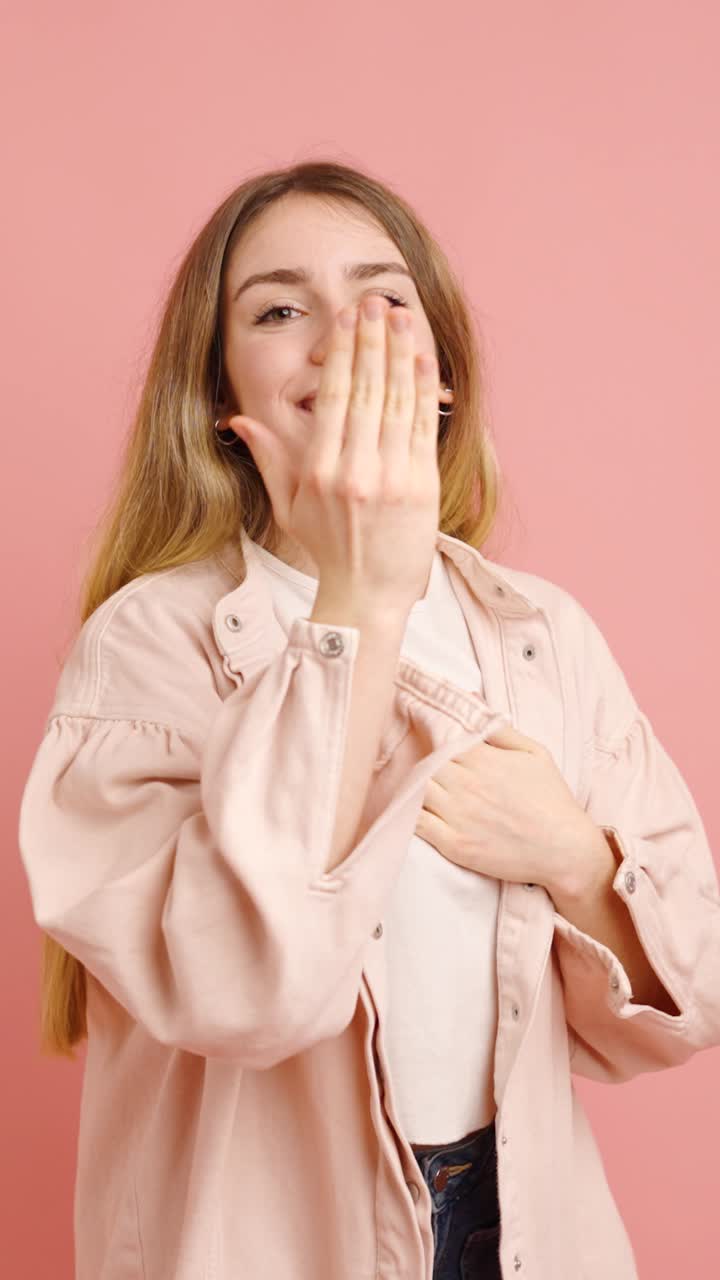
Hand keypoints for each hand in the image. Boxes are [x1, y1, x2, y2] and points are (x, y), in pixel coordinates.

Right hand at [227, 295, 441, 612]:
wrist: (368, 595)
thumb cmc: (329, 549)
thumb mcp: (289, 505)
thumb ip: (269, 458)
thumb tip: (239, 420)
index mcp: (319, 471)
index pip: (333, 397)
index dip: (343, 353)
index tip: (348, 319)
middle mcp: (354, 471)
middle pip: (367, 390)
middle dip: (372, 340)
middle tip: (376, 301)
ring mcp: (391, 479)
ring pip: (397, 402)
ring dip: (401, 354)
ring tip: (403, 315)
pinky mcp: (421, 488)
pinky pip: (423, 428)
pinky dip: (425, 390)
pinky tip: (423, 359)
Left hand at [413, 723, 598, 895]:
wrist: (566, 851)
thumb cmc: (552, 800)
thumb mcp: (535, 753)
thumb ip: (500, 729)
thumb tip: (472, 699)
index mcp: (483, 760)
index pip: (439, 738)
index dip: (430, 738)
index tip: (426, 739)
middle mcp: (466, 786)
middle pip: (423, 763)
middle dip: (420, 762)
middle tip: (416, 765)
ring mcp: (458, 816)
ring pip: (415, 791)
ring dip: (411, 787)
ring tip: (413, 786)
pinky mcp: (454, 845)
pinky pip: (416, 824)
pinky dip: (408, 815)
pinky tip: (410, 811)